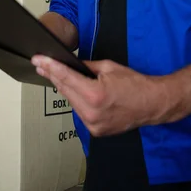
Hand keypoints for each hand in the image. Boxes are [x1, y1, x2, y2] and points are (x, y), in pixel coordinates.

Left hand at [31, 56, 169, 136]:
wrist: (152, 104)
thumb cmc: (134, 83)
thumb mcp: (109, 67)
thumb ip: (86, 67)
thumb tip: (70, 64)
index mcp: (95, 94)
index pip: (66, 77)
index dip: (50, 67)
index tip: (37, 59)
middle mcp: (91, 113)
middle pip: (65, 90)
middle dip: (52, 75)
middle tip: (39, 64)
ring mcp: (93, 125)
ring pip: (71, 102)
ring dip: (63, 88)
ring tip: (52, 74)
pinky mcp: (96, 131)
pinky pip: (80, 112)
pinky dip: (75, 100)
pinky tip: (70, 89)